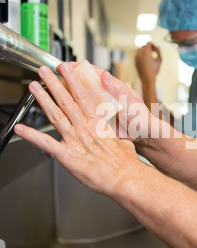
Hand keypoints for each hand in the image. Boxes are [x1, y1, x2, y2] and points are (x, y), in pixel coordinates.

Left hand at [14, 64, 141, 198]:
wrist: (124, 178)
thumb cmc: (125, 163)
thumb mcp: (123, 143)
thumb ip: (115, 139)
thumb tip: (116, 139)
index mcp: (97, 124)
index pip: (83, 96)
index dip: (72, 81)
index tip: (66, 70)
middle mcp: (84, 128)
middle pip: (66, 101)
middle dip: (53, 84)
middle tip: (44, 71)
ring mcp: (75, 140)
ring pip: (55, 115)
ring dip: (43, 99)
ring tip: (33, 87)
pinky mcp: (67, 156)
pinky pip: (45, 143)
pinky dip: (31, 135)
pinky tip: (20, 128)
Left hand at [135, 43, 161, 82]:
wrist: (147, 78)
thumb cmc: (154, 70)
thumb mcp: (159, 60)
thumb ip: (159, 52)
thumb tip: (158, 47)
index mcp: (146, 52)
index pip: (148, 43)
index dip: (153, 45)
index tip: (156, 50)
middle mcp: (140, 53)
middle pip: (144, 46)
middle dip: (149, 48)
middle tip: (154, 52)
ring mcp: (136, 57)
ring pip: (140, 50)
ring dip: (145, 51)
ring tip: (150, 55)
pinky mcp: (135, 61)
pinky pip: (138, 55)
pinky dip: (141, 55)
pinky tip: (146, 60)